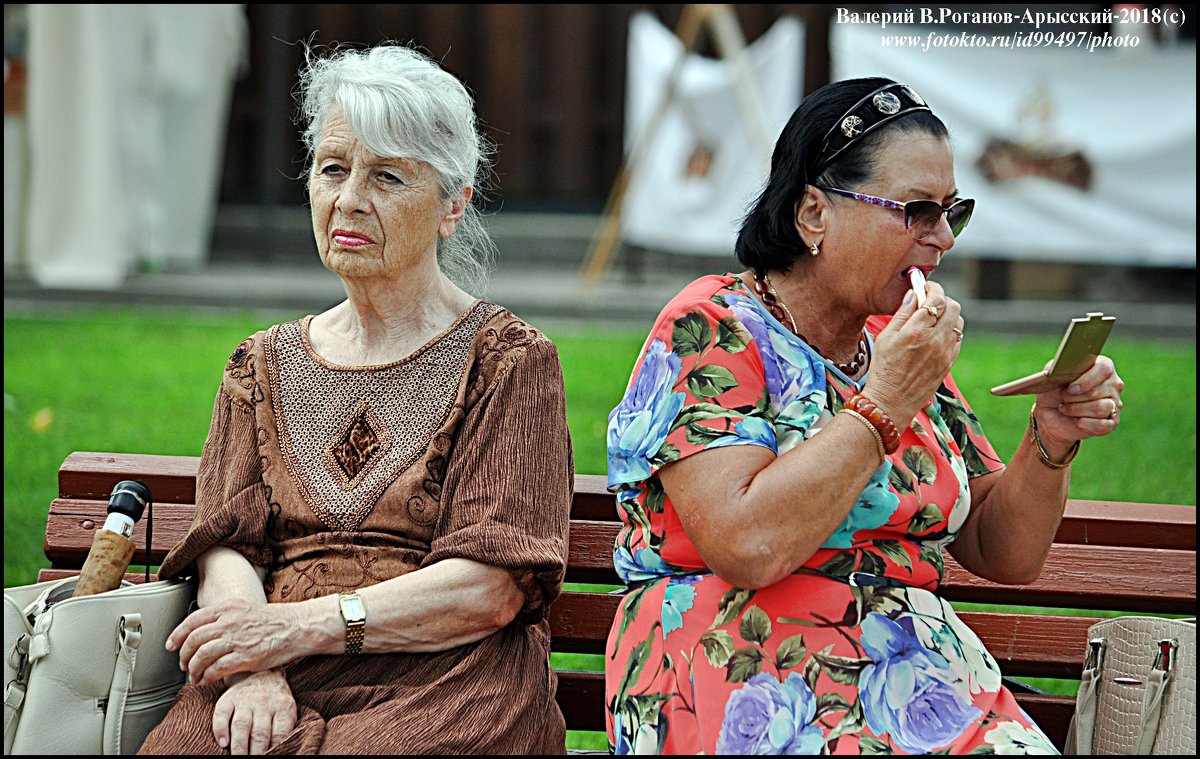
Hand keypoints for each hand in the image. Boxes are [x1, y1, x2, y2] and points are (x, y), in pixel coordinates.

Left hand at [167, 598, 303, 684]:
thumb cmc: (274, 621)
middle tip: (183, 665)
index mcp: (228, 607)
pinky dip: (208, 677)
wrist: (297, 628)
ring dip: (193, 670)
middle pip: (194, 640)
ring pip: (201, 656)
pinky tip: (208, 680)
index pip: (192, 621)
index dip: (177, 635)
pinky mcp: (245, 657)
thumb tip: (203, 629)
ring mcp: (237, 639)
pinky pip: (216, 669)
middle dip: (184, 656)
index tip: (171, 646)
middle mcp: (229, 621)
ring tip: (195, 676)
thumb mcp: (245, 609)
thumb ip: (224, 617)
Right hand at [213, 669, 295, 754]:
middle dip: (256, 753)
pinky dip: (220, 730)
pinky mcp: (229, 697)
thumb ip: (283, 729)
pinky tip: (223, 743)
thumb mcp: (286, 710)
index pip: (279, 733)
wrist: (263, 672)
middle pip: (259, 733)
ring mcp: (245, 699)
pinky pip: (221, 714)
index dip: (274, 749)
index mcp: (283, 707)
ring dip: (239, 746)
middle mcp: (264, 702)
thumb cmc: (276, 699)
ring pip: (241, 726)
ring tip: (239, 758)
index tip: (269, 757)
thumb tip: (281, 750)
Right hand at [865, 280, 964, 425]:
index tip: (926, 287)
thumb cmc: (884, 369)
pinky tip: (935, 334)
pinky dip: (950, 330)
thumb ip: (901, 314)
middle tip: (930, 301)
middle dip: (942, 299)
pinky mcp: (950, 362)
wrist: (892, 400)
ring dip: (948, 314)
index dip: (933, 288)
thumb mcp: (885, 338)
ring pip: (958, 321)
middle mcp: (935, 340)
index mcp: (916, 331)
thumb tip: (913, 295)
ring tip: (933, 318)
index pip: (936, 299)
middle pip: (953, 306)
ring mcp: (945, 352)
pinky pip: (958, 337)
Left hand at [1032, 355, 1124, 452]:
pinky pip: (1104, 424)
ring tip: (1066, 409)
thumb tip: (1059, 369)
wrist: (1050, 415)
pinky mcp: (1111, 422)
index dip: (1086, 379)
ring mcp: (1114, 403)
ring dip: (1077, 410)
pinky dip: (1085, 423)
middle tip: (1063, 398)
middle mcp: (1112, 384)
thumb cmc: (1053, 391)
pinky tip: (1076, 421)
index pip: (1104, 368)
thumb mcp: (1050, 377)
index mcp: (1101, 367)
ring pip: (1101, 407)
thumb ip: (1056, 368)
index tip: (1071, 388)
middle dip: (1074, 397)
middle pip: (1098, 390)